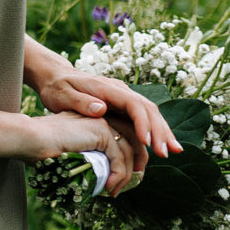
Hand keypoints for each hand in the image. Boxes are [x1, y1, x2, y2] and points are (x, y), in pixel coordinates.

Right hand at [25, 112, 145, 194]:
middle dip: (133, 168)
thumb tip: (101, 177)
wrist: (31, 139)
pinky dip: (118, 175)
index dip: (127, 160)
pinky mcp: (101, 131)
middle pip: (131, 144)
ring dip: (124, 177)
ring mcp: (103, 123)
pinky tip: (108, 187)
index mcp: (94, 121)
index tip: (123, 180)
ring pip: (127, 153)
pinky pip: (119, 157)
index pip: (122, 139)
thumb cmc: (43, 147)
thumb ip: (87, 157)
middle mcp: (102, 119)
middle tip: (127, 187)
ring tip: (113, 192)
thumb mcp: (72, 152)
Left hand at [36, 67, 181, 158]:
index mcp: (106, 87)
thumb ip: (79, 102)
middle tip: (167, 152)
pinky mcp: (123, 106)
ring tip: (174, 151)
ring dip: (163, 131)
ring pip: (150, 113)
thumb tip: (102, 109)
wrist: (55, 77)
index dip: (142, 123)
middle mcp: (120, 91)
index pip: (133, 104)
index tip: (147, 141)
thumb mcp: (61, 94)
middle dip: (160, 130)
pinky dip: (154, 131)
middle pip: (147, 109)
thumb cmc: (56, 87)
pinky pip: (143, 118)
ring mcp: (123, 98)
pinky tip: (161, 145)